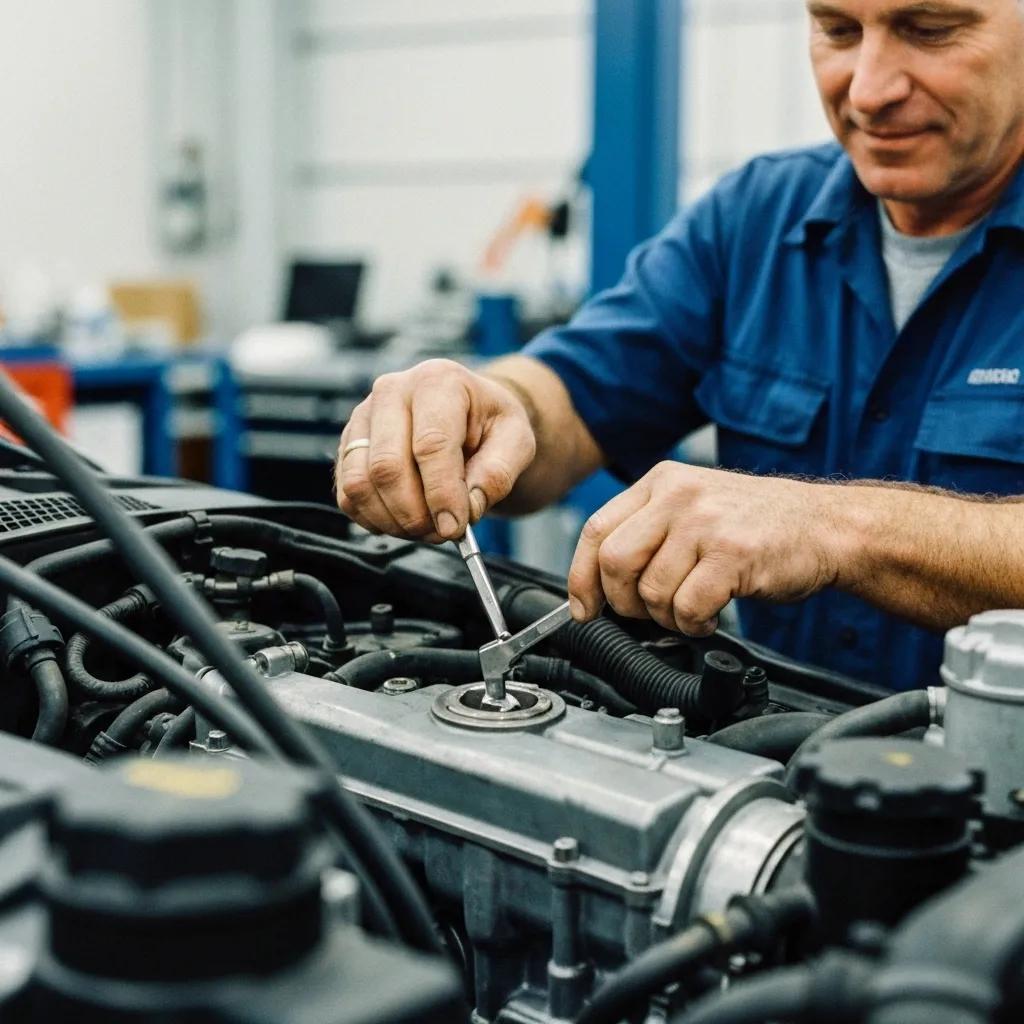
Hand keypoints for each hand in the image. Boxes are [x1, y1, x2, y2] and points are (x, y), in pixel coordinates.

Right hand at [335, 359, 535, 540]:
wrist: (469, 414)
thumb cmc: (491, 424)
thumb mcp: (517, 440)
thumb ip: (499, 473)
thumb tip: (468, 507)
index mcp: (439, 381)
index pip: (431, 444)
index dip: (442, 493)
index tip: (455, 527)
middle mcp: (392, 391)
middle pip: (387, 466)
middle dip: (415, 513)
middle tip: (442, 532)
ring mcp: (364, 417)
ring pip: (360, 483)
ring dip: (394, 520)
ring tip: (426, 527)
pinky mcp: (348, 444)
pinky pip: (347, 494)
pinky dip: (374, 518)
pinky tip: (403, 519)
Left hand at [567, 462, 843, 634]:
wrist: (827, 525)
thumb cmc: (758, 525)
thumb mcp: (695, 507)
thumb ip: (649, 532)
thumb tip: (599, 584)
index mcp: (662, 482)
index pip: (596, 530)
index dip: (581, 577)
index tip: (584, 609)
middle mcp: (679, 496)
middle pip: (614, 562)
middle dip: (623, 603)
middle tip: (648, 615)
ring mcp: (706, 523)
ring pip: (650, 592)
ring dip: (666, 618)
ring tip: (691, 611)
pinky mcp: (733, 554)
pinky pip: (687, 608)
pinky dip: (693, 625)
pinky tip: (711, 616)